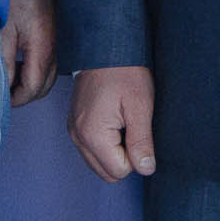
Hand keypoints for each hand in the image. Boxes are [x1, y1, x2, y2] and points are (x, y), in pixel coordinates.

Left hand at [2, 0, 58, 105]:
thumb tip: (3, 87)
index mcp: (43, 47)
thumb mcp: (3, 29)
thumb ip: (4, 61)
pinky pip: (49, 62)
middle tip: (2, 92)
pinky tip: (19, 61)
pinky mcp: (55, 34)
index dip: (15, 99)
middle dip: (23, 95)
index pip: (33, 88)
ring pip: (47, 76)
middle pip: (44, 86)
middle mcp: (56, 48)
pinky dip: (34, 70)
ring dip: (29, 83)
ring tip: (8, 76)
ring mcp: (58, 42)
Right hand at [67, 65, 155, 181]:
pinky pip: (92, 150)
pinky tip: (114, 121)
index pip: (119, 171)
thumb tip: (146, 169)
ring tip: (123, 123)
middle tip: (132, 128)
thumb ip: (141, 142)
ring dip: (115, 151)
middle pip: (107, 173)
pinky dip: (106, 144)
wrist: (104, 47)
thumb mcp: (140, 106)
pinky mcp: (75, 125)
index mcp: (92, 134)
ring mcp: (74, 131)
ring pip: (99, 164)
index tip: (137, 129)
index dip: (136, 155)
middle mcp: (77, 137)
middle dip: (125, 158)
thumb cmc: (124, 72)